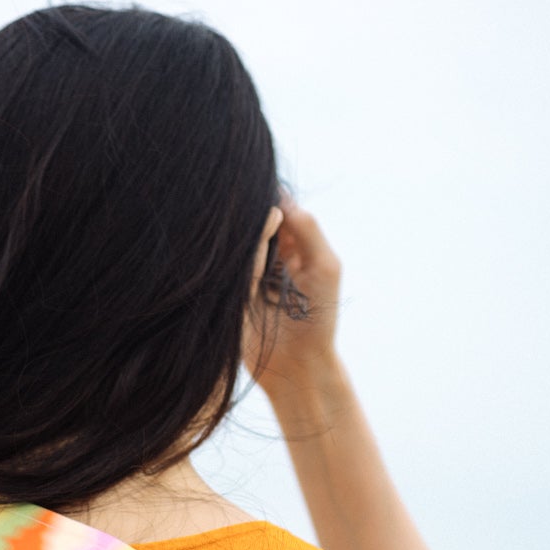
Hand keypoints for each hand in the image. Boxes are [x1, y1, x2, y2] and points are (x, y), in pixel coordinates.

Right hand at [244, 201, 341, 392]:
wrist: (298, 366)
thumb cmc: (319, 318)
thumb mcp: (324, 266)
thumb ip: (306, 229)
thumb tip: (277, 200)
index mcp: (291, 245)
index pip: (276, 207)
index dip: (267, 194)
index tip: (257, 184)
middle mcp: (266, 256)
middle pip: (251, 221)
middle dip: (248, 214)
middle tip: (241, 203)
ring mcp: (245, 275)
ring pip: (236, 244)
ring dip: (238, 238)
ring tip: (248, 241)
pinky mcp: (229, 294)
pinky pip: (226, 270)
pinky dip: (231, 262)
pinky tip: (237, 261)